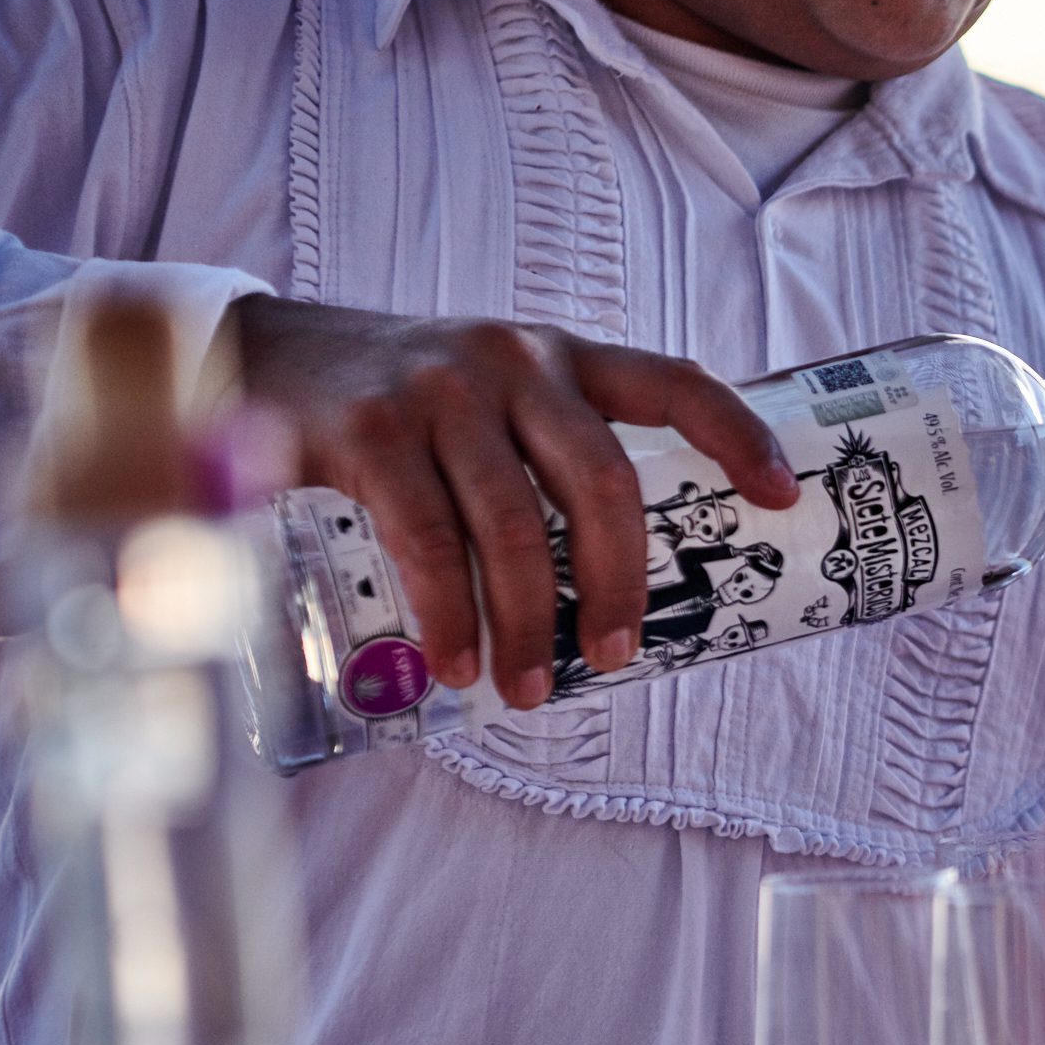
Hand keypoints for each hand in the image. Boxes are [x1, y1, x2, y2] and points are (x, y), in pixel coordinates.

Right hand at [233, 297, 797, 708]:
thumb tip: (629, 581)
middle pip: (601, 482)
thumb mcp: (493, 400)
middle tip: (617, 656)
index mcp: (563, 358)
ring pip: (512, 526)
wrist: (260, 356)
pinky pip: (427, 540)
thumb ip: (554, 456)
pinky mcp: (368, 429)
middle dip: (619, 582)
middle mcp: (513, 363)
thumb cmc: (404, 405)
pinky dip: (448, 615)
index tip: (785, 497)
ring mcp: (438, 391)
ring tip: (528, 689)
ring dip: (526, 623)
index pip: (675, 382)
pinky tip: (457, 663)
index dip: (739, 435)